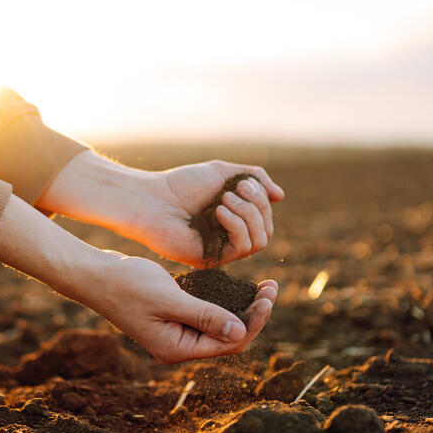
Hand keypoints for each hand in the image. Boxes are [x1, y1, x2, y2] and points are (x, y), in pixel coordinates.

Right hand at [0, 196, 277, 362]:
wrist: (94, 275)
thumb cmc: (127, 285)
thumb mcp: (169, 298)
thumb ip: (204, 315)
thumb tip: (241, 331)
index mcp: (177, 348)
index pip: (229, 343)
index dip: (254, 322)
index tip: (268, 296)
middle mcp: (179, 345)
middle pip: (229, 337)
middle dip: (253, 314)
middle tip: (272, 286)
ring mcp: (175, 332)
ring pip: (220, 324)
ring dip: (242, 307)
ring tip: (263, 285)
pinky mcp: (173, 316)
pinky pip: (207, 314)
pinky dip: (224, 301)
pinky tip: (237, 285)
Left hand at [133, 160, 284, 266]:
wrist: (152, 199)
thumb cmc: (182, 185)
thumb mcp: (224, 172)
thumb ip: (254, 178)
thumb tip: (280, 196)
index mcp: (233, 219)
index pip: (265, 217)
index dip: (261, 199)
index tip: (243, 182)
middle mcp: (230, 237)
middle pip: (267, 229)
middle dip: (257, 205)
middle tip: (235, 190)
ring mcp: (222, 250)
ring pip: (260, 241)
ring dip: (248, 215)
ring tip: (224, 200)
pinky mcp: (213, 259)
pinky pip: (243, 248)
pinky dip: (237, 226)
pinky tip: (219, 212)